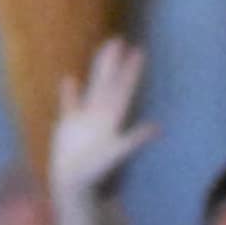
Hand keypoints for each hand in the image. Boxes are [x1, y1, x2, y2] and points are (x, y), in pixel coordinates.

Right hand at [48, 38, 157, 197]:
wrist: (73, 185)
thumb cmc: (95, 172)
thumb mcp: (117, 154)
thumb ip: (135, 139)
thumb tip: (157, 128)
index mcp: (111, 119)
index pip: (123, 90)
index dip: (130, 71)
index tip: (138, 52)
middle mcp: (100, 116)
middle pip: (108, 83)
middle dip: (114, 63)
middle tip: (119, 40)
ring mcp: (84, 120)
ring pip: (92, 89)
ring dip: (97, 70)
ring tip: (102, 52)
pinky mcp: (68, 127)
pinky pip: (69, 105)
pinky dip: (69, 94)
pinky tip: (69, 80)